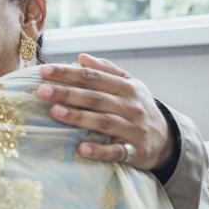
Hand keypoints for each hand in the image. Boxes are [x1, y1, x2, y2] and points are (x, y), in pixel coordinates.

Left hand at [35, 53, 174, 170]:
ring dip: (79, 117)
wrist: (167, 139)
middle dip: (67, 93)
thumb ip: (106, 70)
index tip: (44, 71)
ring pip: (103, 121)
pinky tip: (81, 149)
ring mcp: (133, 129)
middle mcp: (130, 106)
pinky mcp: (135, 151)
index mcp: (126, 87)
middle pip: (94, 98)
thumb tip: (81, 57)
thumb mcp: (129, 85)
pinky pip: (117, 152)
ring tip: (55, 112)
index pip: (92, 77)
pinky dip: (100, 151)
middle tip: (41, 91)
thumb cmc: (137, 108)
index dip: (68, 73)